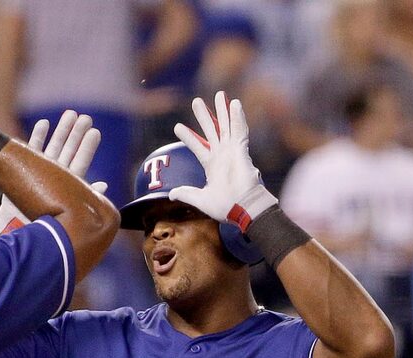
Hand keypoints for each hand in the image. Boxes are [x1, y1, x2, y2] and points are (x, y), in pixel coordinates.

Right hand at [0, 110, 105, 233]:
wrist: (18, 229)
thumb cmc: (45, 223)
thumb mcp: (69, 209)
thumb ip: (85, 195)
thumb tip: (104, 185)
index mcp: (68, 185)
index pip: (81, 162)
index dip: (88, 147)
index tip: (95, 132)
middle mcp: (55, 176)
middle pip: (68, 150)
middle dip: (76, 134)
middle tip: (85, 118)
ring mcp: (39, 172)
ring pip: (53, 146)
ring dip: (61, 131)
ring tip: (70, 114)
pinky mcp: (23, 170)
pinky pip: (31, 149)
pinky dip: (38, 136)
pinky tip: (44, 123)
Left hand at [171, 91, 276, 232]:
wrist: (241, 209)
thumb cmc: (224, 206)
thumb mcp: (200, 199)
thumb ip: (186, 193)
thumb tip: (171, 194)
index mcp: (212, 165)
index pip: (198, 146)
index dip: (188, 137)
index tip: (177, 126)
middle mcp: (222, 155)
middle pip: (211, 130)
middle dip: (204, 116)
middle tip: (196, 101)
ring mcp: (232, 151)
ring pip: (226, 125)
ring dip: (222, 110)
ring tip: (219, 94)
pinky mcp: (241, 151)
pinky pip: (239, 130)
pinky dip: (237, 117)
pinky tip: (235, 104)